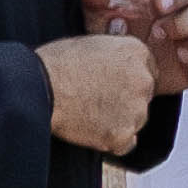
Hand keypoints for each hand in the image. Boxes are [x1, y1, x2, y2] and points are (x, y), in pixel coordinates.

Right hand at [43, 30, 158, 155]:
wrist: (39, 87)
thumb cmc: (56, 64)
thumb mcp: (91, 44)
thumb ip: (114, 54)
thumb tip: (117, 62)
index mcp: (136, 52)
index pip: (147, 69)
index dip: (128, 79)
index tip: (114, 85)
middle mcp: (143, 80)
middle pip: (144, 96)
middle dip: (126, 99)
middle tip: (97, 100)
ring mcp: (136, 109)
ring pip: (136, 120)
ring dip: (119, 120)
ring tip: (89, 114)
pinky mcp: (123, 135)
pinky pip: (125, 143)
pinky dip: (112, 141)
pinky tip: (92, 130)